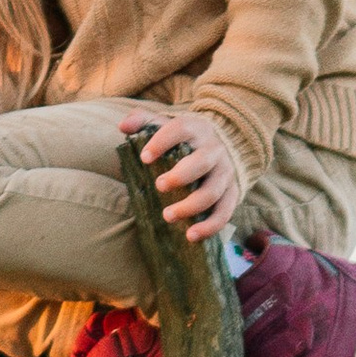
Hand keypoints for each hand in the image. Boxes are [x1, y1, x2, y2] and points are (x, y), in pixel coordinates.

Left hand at [122, 105, 241, 243]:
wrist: (223, 145)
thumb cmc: (184, 138)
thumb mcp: (165, 124)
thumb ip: (143, 120)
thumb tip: (123, 127)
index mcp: (196, 130)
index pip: (181, 130)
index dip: (162, 142)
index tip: (145, 158)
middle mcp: (214, 150)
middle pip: (201, 162)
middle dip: (180, 176)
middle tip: (159, 186)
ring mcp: (225, 173)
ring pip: (213, 191)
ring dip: (191, 206)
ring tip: (167, 216)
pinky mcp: (232, 192)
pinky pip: (225, 212)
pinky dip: (210, 226)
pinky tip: (191, 235)